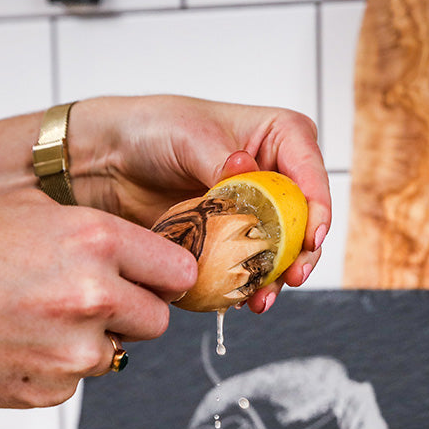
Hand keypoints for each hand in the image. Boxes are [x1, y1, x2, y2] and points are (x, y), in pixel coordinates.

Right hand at [0, 189, 195, 406]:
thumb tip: (150, 261)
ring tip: (40, 317)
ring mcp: (76, 348)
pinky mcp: (57, 388)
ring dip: (94, 339)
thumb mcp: (32, 215)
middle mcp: (92, 294)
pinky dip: (61, 365)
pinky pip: (82, 378)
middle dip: (135, 311)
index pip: (178, 269)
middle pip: (159, 318)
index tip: (161, 280)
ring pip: (121, 351)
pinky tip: (23, 342)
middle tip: (93, 300)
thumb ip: (100, 238)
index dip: (168, 276)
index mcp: (93, 240)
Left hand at [67, 96, 331, 312]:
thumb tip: (245, 169)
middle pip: (306, 222)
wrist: (110, 162)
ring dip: (276, 279)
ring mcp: (257, 213)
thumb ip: (221, 159)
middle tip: (292, 277)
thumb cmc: (153, 129)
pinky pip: (251, 268)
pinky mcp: (235, 241)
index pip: (311, 175)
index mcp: (280, 139)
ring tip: (262, 299)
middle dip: (303, 255)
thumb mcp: (190, 135)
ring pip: (283, 253)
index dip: (318, 209)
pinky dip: (248, 286)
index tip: (312, 238)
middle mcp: (276, 177)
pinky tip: (241, 299)